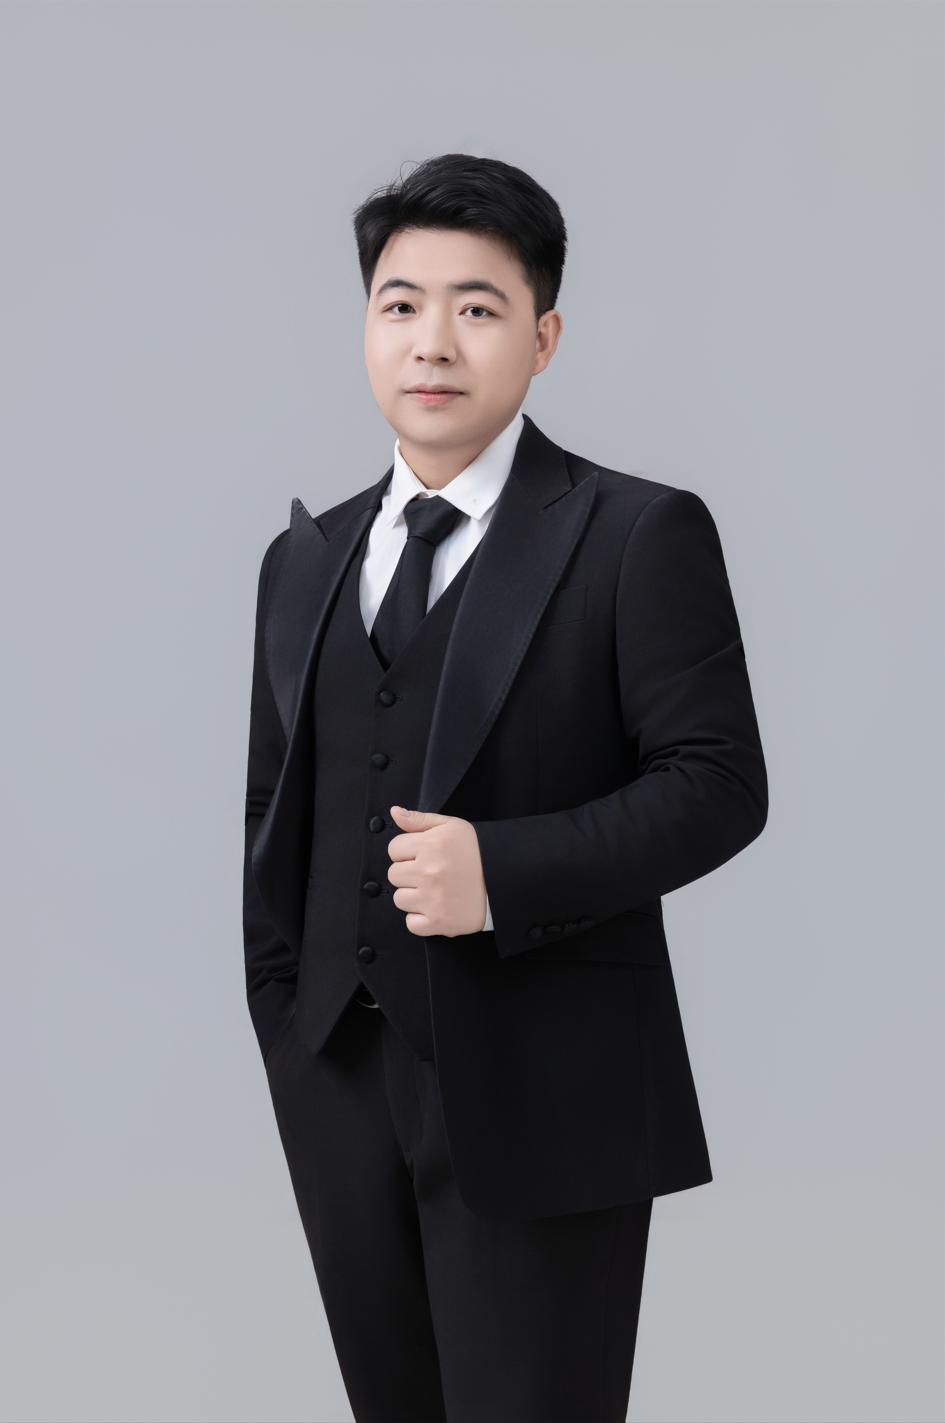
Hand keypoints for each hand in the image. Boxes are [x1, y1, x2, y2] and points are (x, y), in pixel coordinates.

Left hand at [387, 807, 487, 937]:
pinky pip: (411, 924)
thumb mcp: (451, 826)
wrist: (505, 881)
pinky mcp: (439, 922)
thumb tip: (395, 812)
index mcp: (431, 845)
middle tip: (431, 873)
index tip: (423, 856)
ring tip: (435, 890)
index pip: (394, 849)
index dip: (407, 851)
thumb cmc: (476, 852)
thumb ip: (420, 820)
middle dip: (409, 873)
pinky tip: (436, 908)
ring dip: (414, 896)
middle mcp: (430, 871)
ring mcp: (433, 899)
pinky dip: (421, 919)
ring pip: (400, 899)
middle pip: (394, 874)